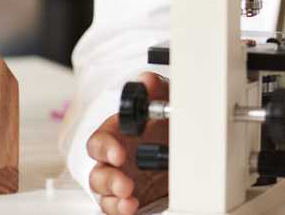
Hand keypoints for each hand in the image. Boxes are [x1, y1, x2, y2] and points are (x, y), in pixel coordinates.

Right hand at [86, 72, 168, 214]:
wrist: (186, 144)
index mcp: (118, 135)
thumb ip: (156, 90)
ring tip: (129, 199)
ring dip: (114, 197)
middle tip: (125, 183)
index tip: (118, 154)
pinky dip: (121, 208)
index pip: (100, 141)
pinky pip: (118, 206)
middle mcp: (116, 160)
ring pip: (105, 192)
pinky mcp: (133, 196)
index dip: (106, 148)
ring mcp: (122, 179)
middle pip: (99, 171)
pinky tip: (131, 207)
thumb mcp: (165, 101)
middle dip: (109, 179)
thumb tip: (147, 81)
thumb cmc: (165, 122)